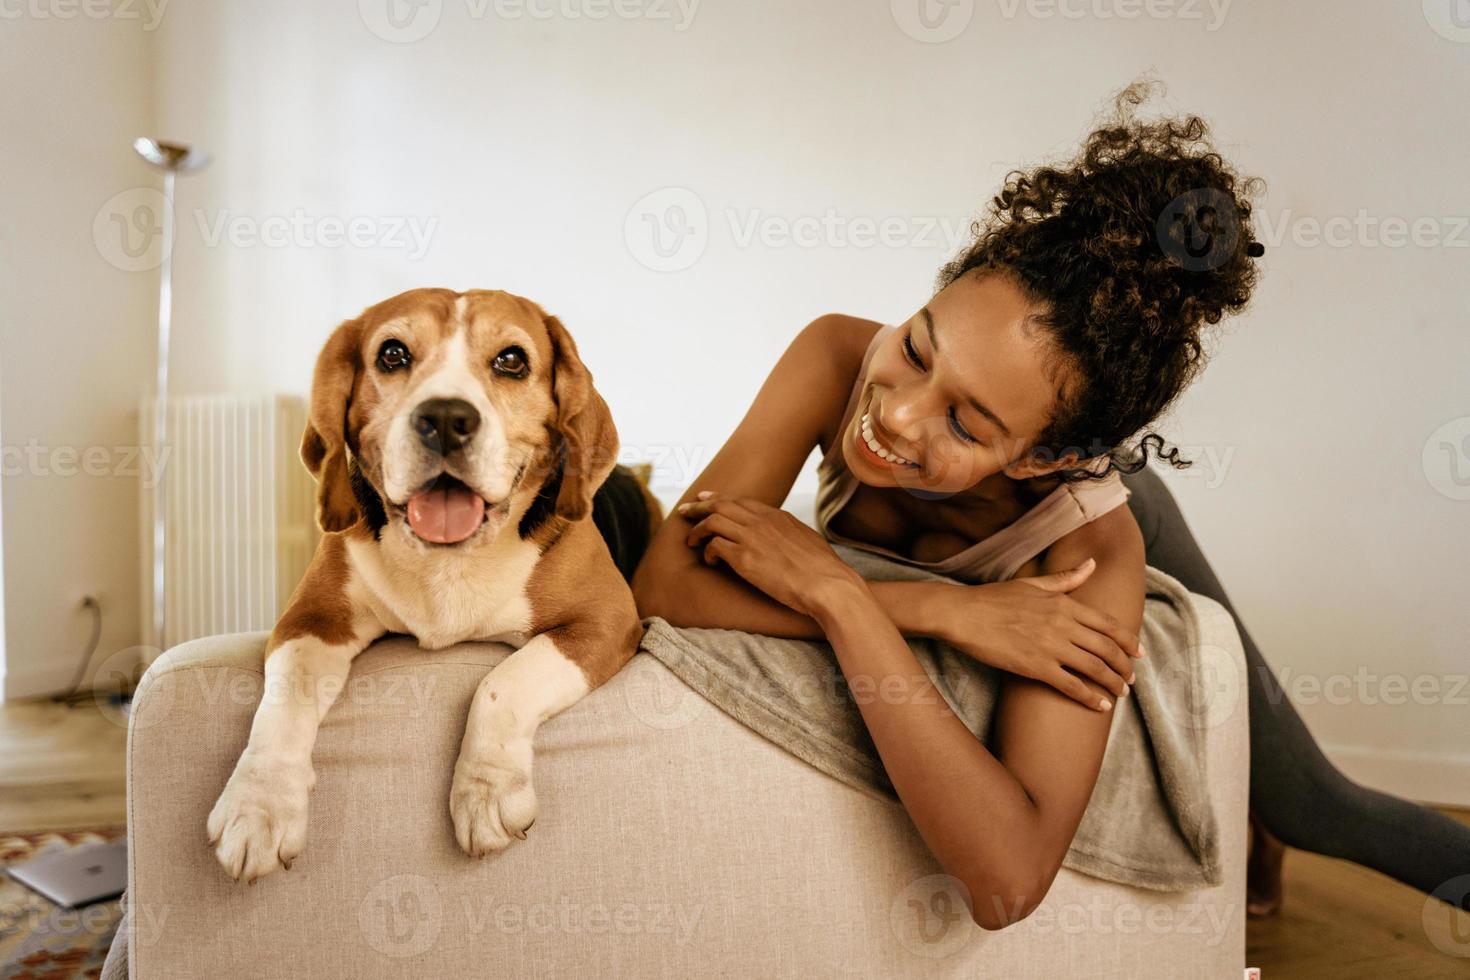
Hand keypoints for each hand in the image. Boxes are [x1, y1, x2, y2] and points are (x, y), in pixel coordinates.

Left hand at [675, 491, 864, 618]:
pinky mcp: (744, 558)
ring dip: (698, 530)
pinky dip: (708, 552)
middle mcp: (762, 522)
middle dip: (699, 507)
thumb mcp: (807, 540)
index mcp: (777, 516)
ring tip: (692, 541)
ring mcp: (752, 538)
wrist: (827, 584)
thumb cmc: (822, 569)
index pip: (740, 501)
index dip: (719, 498)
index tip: (705, 499)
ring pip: (712, 521)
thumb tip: (784, 537)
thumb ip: (789, 533)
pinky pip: (714, 546)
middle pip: (721, 504)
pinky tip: (710, 562)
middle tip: (685, 511)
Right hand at [930, 559, 1145, 709]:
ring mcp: (1050, 646)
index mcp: (1064, 604)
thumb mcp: (1032, 584)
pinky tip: (1100, 706)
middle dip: (1125, 666)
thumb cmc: (993, 598)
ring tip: (1120, 693)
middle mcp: (1062, 624)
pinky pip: (1071, 686)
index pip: (1108, 624)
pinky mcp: (1035, 667)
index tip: (1140, 653)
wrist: (962, 614)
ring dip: (1113, 683)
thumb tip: (1092, 564)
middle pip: (1107, 648)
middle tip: (1131, 679)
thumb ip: (1066, 578)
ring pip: (1095, 668)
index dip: (1129, 641)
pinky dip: (1090, 698)